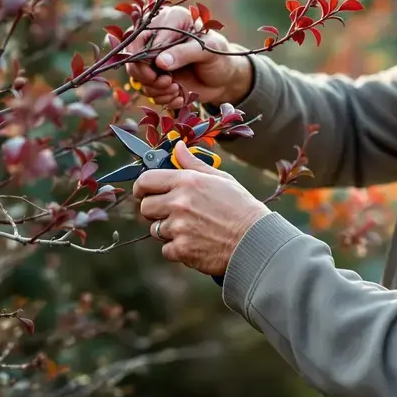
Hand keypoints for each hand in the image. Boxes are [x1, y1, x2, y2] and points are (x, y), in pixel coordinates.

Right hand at [124, 5, 251, 108]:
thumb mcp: (208, 50)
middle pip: (133, 59)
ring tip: (176, 89)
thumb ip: (185, 53)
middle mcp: (157, 39)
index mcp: (169, 21)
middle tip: (167, 83)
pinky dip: (163, 98)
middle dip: (147, 77)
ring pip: (139, 78)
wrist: (226, 77)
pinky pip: (149, 91)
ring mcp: (156, 60)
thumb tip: (160, 62)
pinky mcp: (159, 78)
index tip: (158, 73)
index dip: (142, 58)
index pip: (140, 37)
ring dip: (157, 90)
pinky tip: (179, 96)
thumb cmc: (220, 56)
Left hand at [134, 141, 270, 275]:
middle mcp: (178, 203)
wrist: (255, 239)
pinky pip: (166, 249)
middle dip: (155, 210)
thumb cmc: (240, 206)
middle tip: (172, 213)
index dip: (141, 187)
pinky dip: (177, 249)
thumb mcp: (220, 178)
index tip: (143, 192)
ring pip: (155, 229)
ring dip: (168, 230)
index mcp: (186, 181)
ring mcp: (178, 227)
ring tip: (192, 228)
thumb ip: (193, 163)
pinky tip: (195, 243)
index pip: (146, 180)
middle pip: (146, 207)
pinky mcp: (181, 249)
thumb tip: (178, 147)